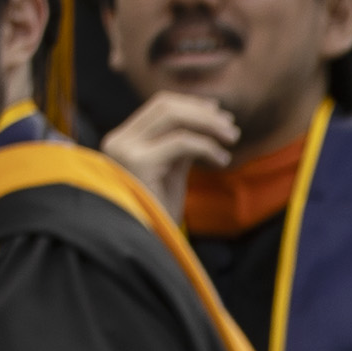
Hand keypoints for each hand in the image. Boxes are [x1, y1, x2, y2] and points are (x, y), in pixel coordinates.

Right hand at [105, 91, 242, 214]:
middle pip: (165, 106)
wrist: (145, 245)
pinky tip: (222, 160)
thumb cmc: (157, 215)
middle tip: (231, 127)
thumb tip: (206, 118)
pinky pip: (181, 142)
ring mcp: (126, 149)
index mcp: (122, 140)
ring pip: (172, 116)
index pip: (158, 107)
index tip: (219, 113)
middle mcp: (119, 140)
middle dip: (202, 112)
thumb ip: (180, 145)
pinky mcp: (139, 162)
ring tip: (232, 137)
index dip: (191, 105)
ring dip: (208, 124)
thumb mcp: (170, 173)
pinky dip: (207, 146)